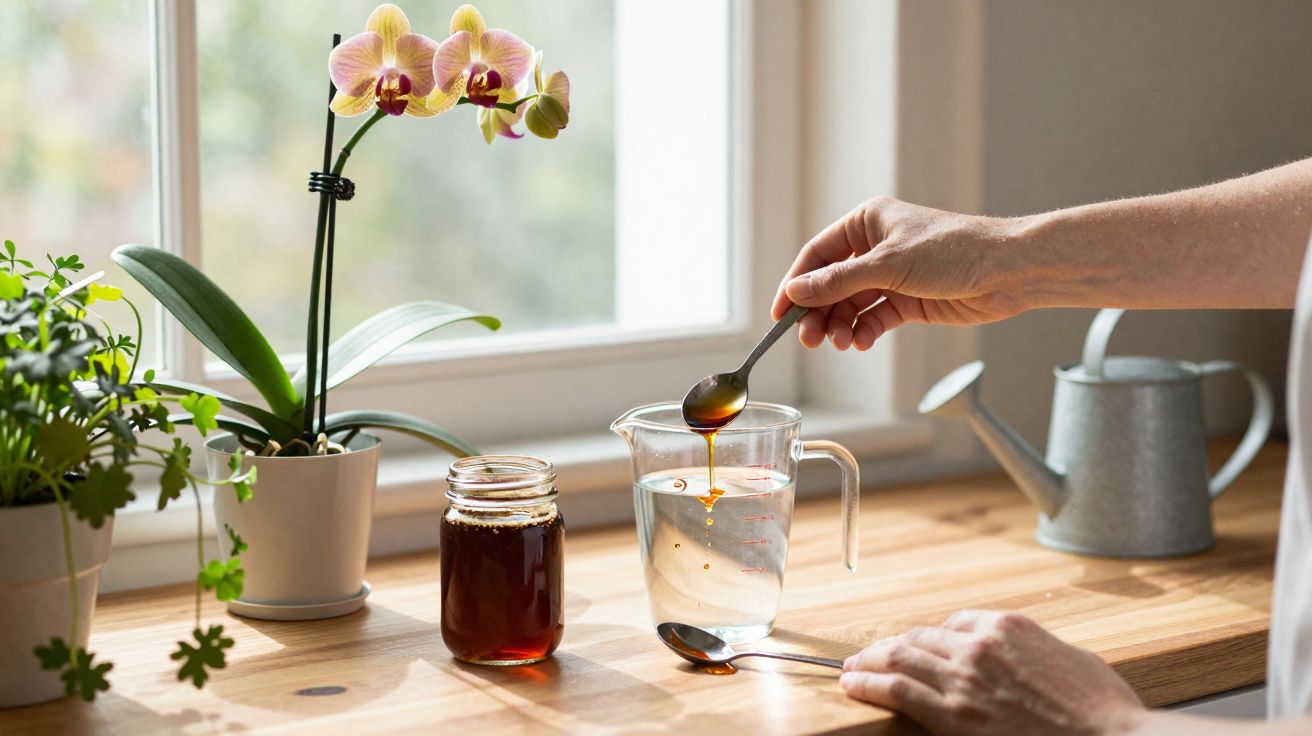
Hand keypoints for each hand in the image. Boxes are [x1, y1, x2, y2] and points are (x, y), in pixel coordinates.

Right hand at [770, 197, 1034, 349]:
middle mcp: (876, 248)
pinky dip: (864, 332)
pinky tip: (861, 342)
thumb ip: (839, 282)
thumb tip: (796, 292)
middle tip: (809, 340)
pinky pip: (874, 318)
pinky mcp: (908, 301)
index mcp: (867, 222)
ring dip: (841, 326)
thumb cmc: (954, 251)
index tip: (780, 314)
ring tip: (840, 343)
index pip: (818, 255)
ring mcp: (892, 276)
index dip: (796, 284)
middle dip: (818, 312)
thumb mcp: (889, 265)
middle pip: (831, 285)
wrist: (1008, 271)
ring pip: (851, 305)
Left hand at [840, 610, 1143, 735]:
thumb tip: (1018, 657)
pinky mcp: (953, 714)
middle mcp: (979, 644)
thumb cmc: (1101, 709)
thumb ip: (1032, 650)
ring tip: (851, 667)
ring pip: (900, 656)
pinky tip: (853, 685)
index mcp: (1008, 626)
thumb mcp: (1069, 658)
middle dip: (892, 646)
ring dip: (869, 660)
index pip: (954, 622)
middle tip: (870, 654)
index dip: (933, 636)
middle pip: (920, 638)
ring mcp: (963, 677)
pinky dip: (867, 684)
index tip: (920, 646)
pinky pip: (896, 689)